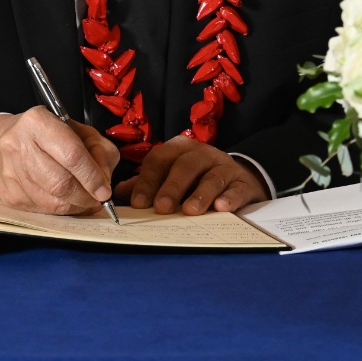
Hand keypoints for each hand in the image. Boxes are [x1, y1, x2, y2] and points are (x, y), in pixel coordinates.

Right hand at [0, 108, 119, 214]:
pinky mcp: (10, 196)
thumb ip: (99, 151)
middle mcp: (19, 145)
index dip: (92, 176)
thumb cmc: (45, 137)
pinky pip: (44, 211)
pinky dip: (62, 210)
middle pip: (61, 183)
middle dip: (86, 196)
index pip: (71, 154)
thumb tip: (103, 182)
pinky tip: (65, 200)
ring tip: (83, 199)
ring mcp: (11, 172)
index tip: (104, 189)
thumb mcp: (78, 130)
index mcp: (37, 122)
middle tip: (97, 198)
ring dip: (76, 206)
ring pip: (53, 202)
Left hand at [117, 135, 265, 214]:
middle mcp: (201, 153)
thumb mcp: (170, 175)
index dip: (147, 181)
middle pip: (184, 166)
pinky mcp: (243, 182)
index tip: (138, 203)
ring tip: (190, 211)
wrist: (238, 178)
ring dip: (200, 194)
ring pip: (211, 177)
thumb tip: (118, 194)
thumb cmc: (196, 179)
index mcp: (179, 149)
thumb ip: (146, 184)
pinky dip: (229, 198)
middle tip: (161, 208)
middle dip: (171, 187)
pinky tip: (221, 208)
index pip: (159, 160)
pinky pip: (237, 188)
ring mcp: (224, 166)